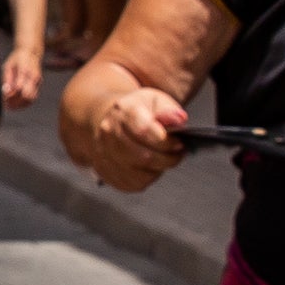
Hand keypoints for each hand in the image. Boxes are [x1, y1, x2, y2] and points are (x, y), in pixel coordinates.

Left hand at [1, 40, 45, 111]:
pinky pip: (33, 98)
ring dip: (20, 105)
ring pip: (31, 99)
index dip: (11, 95)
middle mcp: (33, 77)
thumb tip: (6, 92)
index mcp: (24, 71)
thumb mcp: (8, 66)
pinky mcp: (38, 85)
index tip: (4, 97)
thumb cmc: (17, 59)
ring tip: (10, 106)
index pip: (18, 88)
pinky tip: (16, 104)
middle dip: (16, 102)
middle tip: (6, 104)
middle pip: (26, 96)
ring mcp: (37, 81)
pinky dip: (24, 103)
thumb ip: (7, 79)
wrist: (31, 52)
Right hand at [74, 85, 188, 191]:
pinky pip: (133, 184)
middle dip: (167, 159)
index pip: (144, 131)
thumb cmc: (139, 110)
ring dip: (158, 170)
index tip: (178, 143)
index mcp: (124, 111)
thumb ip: (169, 110)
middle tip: (177, 154)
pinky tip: (149, 167)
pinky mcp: (105, 171)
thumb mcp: (156, 101)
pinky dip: (147, 178)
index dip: (166, 141)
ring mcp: (104, 153)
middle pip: (144, 156)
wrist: (110, 120)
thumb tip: (180, 120)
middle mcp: (109, 132)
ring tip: (163, 159)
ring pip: (139, 174)